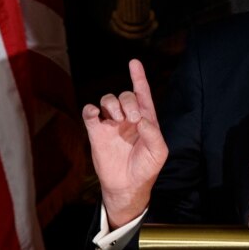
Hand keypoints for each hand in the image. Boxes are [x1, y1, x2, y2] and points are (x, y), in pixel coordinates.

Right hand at [82, 59, 167, 228]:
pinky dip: (90, 109)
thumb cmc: (146, 168)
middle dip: (128, 101)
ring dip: (112, 104)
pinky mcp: (96, 132)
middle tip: (131, 119)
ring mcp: (111, 124)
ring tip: (118, 120)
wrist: (127, 186)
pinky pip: (90, 113)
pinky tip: (95, 114)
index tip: (134, 63)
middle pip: (125, 95)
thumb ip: (153, 134)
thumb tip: (141, 119)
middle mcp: (128, 118)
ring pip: (107, 100)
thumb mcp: (158, 152)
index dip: (138, 77)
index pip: (142, 93)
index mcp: (146, 119)